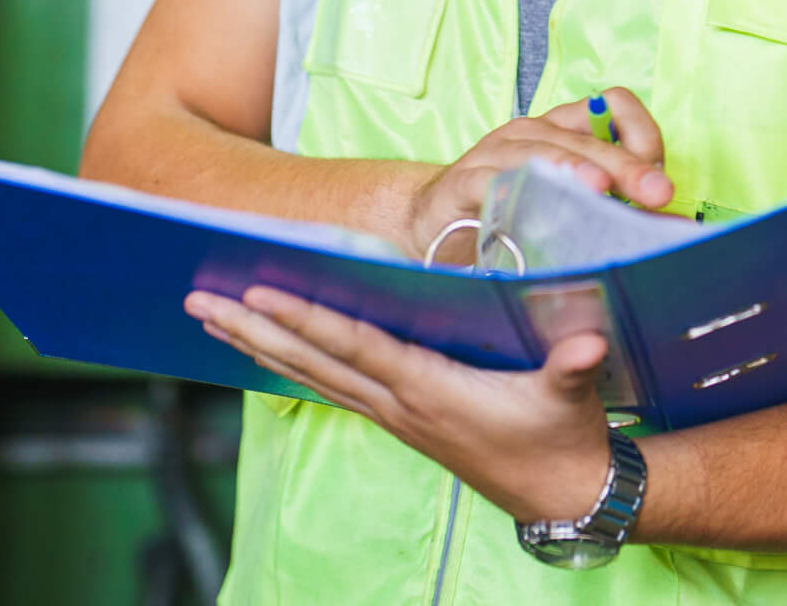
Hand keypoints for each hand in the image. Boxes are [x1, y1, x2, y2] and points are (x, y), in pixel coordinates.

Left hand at [187, 286, 617, 522]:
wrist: (562, 494)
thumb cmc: (564, 438)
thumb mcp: (573, 397)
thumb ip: (574, 365)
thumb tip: (589, 342)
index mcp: (430, 389)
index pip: (354, 345)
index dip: (305, 317)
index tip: (257, 293)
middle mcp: (400, 403)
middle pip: (309, 360)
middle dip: (251, 330)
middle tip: (197, 303)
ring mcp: (394, 414)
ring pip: (309, 375)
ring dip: (257, 346)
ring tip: (211, 318)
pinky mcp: (399, 419)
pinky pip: (329, 386)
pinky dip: (291, 363)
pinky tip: (266, 349)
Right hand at [404, 87, 673, 260]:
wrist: (432, 225)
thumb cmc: (510, 215)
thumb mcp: (568, 207)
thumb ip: (617, 209)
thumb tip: (676, 229)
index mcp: (563, 130)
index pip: (613, 105)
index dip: (643, 135)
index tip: (659, 181)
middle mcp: (532, 132)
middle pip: (588, 137)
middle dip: (627, 164)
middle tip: (656, 193)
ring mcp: (494, 153)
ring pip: (543, 150)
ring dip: (575, 169)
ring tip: (601, 190)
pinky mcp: (462, 182)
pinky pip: (491, 180)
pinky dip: (516, 191)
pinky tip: (535, 211)